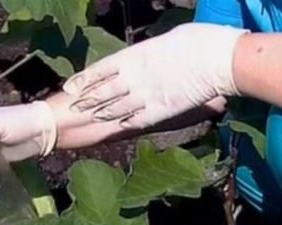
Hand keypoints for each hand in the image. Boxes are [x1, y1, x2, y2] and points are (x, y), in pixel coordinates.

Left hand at [62, 23, 247, 128]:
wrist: (211, 59)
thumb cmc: (194, 41)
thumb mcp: (164, 42)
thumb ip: (150, 54)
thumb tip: (149, 56)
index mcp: (133, 57)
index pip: (100, 70)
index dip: (84, 80)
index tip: (70, 87)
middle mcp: (133, 78)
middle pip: (103, 91)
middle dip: (86, 100)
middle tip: (71, 108)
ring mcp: (144, 96)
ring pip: (116, 108)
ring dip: (102, 114)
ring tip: (90, 118)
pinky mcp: (158, 111)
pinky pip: (136, 120)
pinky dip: (124, 123)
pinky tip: (117, 127)